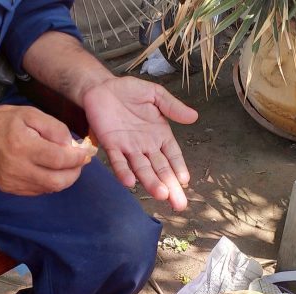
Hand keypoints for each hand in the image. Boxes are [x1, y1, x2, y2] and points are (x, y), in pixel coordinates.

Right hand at [0, 105, 90, 195]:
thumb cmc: (7, 121)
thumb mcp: (32, 114)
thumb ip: (55, 129)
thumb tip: (72, 147)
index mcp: (22, 145)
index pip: (59, 160)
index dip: (78, 159)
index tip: (87, 153)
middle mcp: (15, 167)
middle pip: (56, 181)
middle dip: (74, 173)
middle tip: (79, 162)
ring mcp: (11, 181)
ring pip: (49, 188)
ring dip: (63, 178)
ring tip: (64, 164)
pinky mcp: (8, 188)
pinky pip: (38, 190)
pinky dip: (49, 181)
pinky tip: (47, 169)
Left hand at [82, 77, 197, 210]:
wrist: (101, 87)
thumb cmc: (129, 91)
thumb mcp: (155, 95)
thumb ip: (172, 107)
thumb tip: (194, 117)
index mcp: (160, 135)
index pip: (172, 156)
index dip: (179, 168)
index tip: (184, 182)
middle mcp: (146, 146)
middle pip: (160, 169)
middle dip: (170, 186)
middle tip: (179, 204)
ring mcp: (128, 148)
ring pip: (142, 169)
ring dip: (151, 182)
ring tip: (161, 195)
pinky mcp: (111, 145)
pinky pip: (118, 161)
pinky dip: (124, 172)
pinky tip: (130, 183)